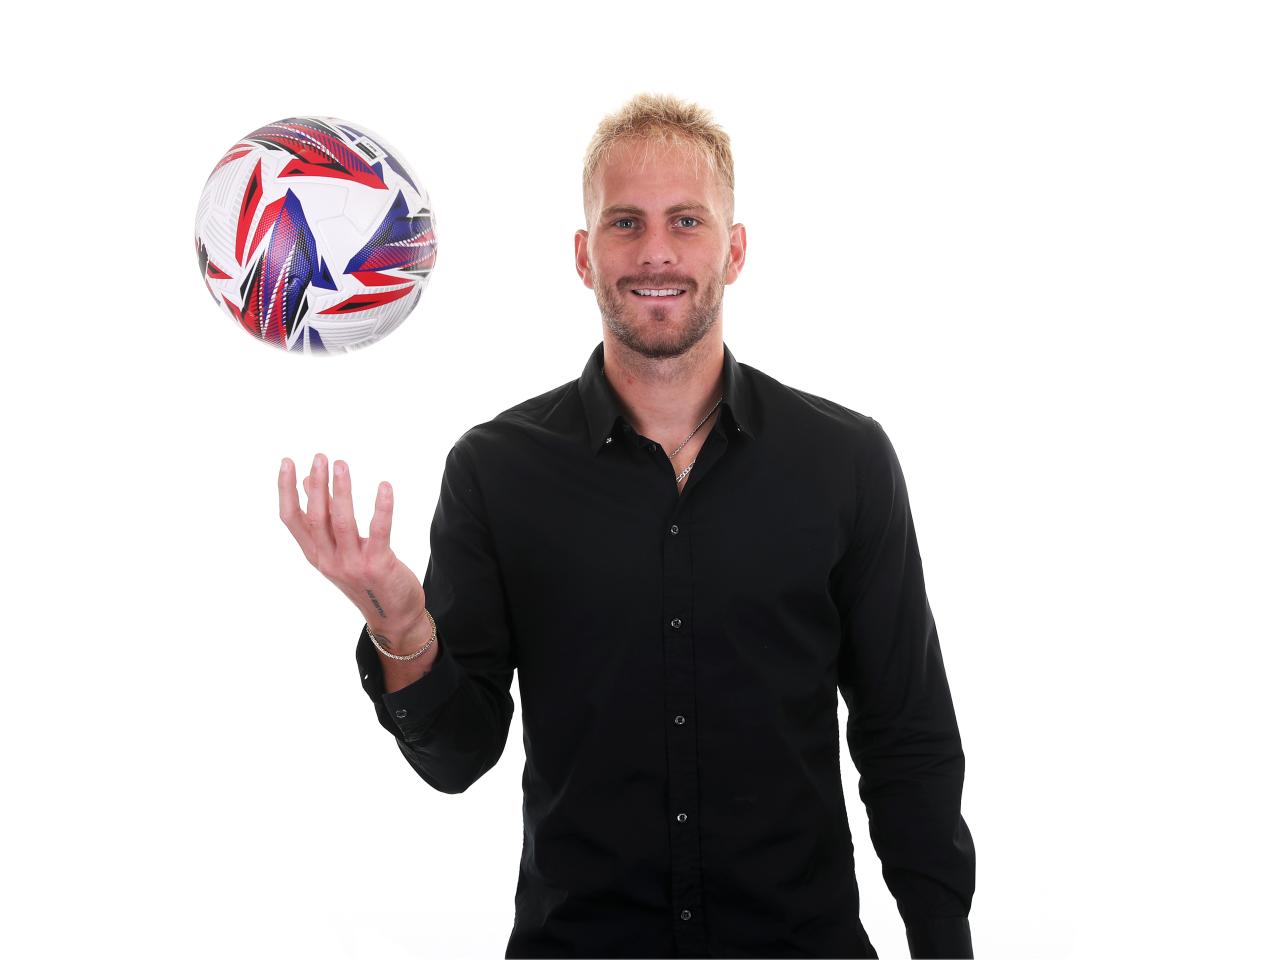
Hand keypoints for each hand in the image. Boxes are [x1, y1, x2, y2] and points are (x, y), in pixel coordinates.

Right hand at [278, 453, 426, 639]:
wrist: (393, 616)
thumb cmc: (366, 577)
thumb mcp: (339, 549)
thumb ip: (325, 517)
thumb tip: (307, 481)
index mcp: (316, 555)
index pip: (292, 519)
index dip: (286, 490)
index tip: (287, 462)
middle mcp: (328, 560)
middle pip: (315, 517)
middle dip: (316, 485)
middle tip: (320, 457)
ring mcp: (351, 564)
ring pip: (341, 522)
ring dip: (341, 491)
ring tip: (341, 465)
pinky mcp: (377, 565)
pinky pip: (378, 531)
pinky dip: (381, 507)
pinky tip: (385, 487)